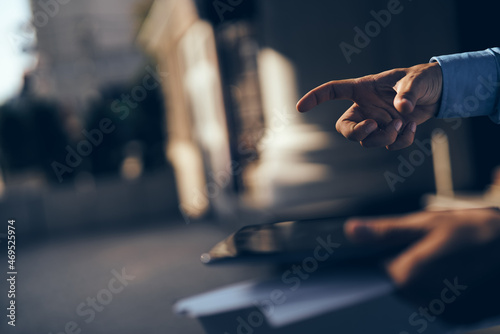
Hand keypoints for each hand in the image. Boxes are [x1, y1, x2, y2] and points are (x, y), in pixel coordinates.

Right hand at [296, 63, 442, 149]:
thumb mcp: (416, 80)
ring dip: (385, 138)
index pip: (333, 91)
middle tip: (373, 128)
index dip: (315, 98)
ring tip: (402, 124)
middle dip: (355, 133)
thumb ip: (407, 93)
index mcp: (363, 89)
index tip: (300, 107)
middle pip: (344, 128)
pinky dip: (402, 140)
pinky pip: (389, 146)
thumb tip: (401, 111)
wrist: (438, 92)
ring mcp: (377, 123)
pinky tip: (413, 126)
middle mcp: (365, 108)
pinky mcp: (390, 133)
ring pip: (366, 142)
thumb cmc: (422, 79)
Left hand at [344, 209, 499, 324]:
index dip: (380, 255)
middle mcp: (423, 300)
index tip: (390, 246)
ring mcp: (443, 312)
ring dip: (422, 276)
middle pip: (396, 282)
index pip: (376, 271)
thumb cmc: (473, 231)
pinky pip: (436, 301)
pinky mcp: (458, 316)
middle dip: (404, 263)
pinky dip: (439, 287)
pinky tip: (454, 270)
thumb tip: (352, 231)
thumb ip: (385, 231)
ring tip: (444, 257)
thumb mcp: (425, 223)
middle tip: (426, 246)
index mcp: (407, 277)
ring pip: (416, 292)